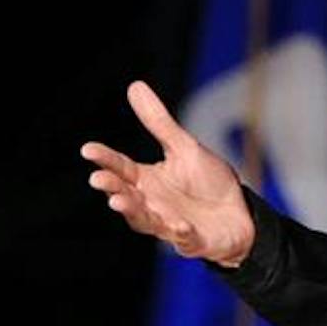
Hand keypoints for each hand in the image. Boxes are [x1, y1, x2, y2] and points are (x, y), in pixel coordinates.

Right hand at [80, 80, 255, 266]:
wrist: (239, 213)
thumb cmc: (207, 181)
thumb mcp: (184, 147)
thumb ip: (158, 123)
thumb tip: (135, 86)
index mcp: (147, 180)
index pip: (122, 168)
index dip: (105, 159)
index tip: (87, 149)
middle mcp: (152, 203)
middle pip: (126, 195)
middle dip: (112, 188)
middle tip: (97, 178)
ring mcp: (169, 223)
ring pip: (145, 220)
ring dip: (132, 211)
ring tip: (118, 200)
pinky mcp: (191, 239)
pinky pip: (183, 237)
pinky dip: (179, 232)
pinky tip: (178, 224)